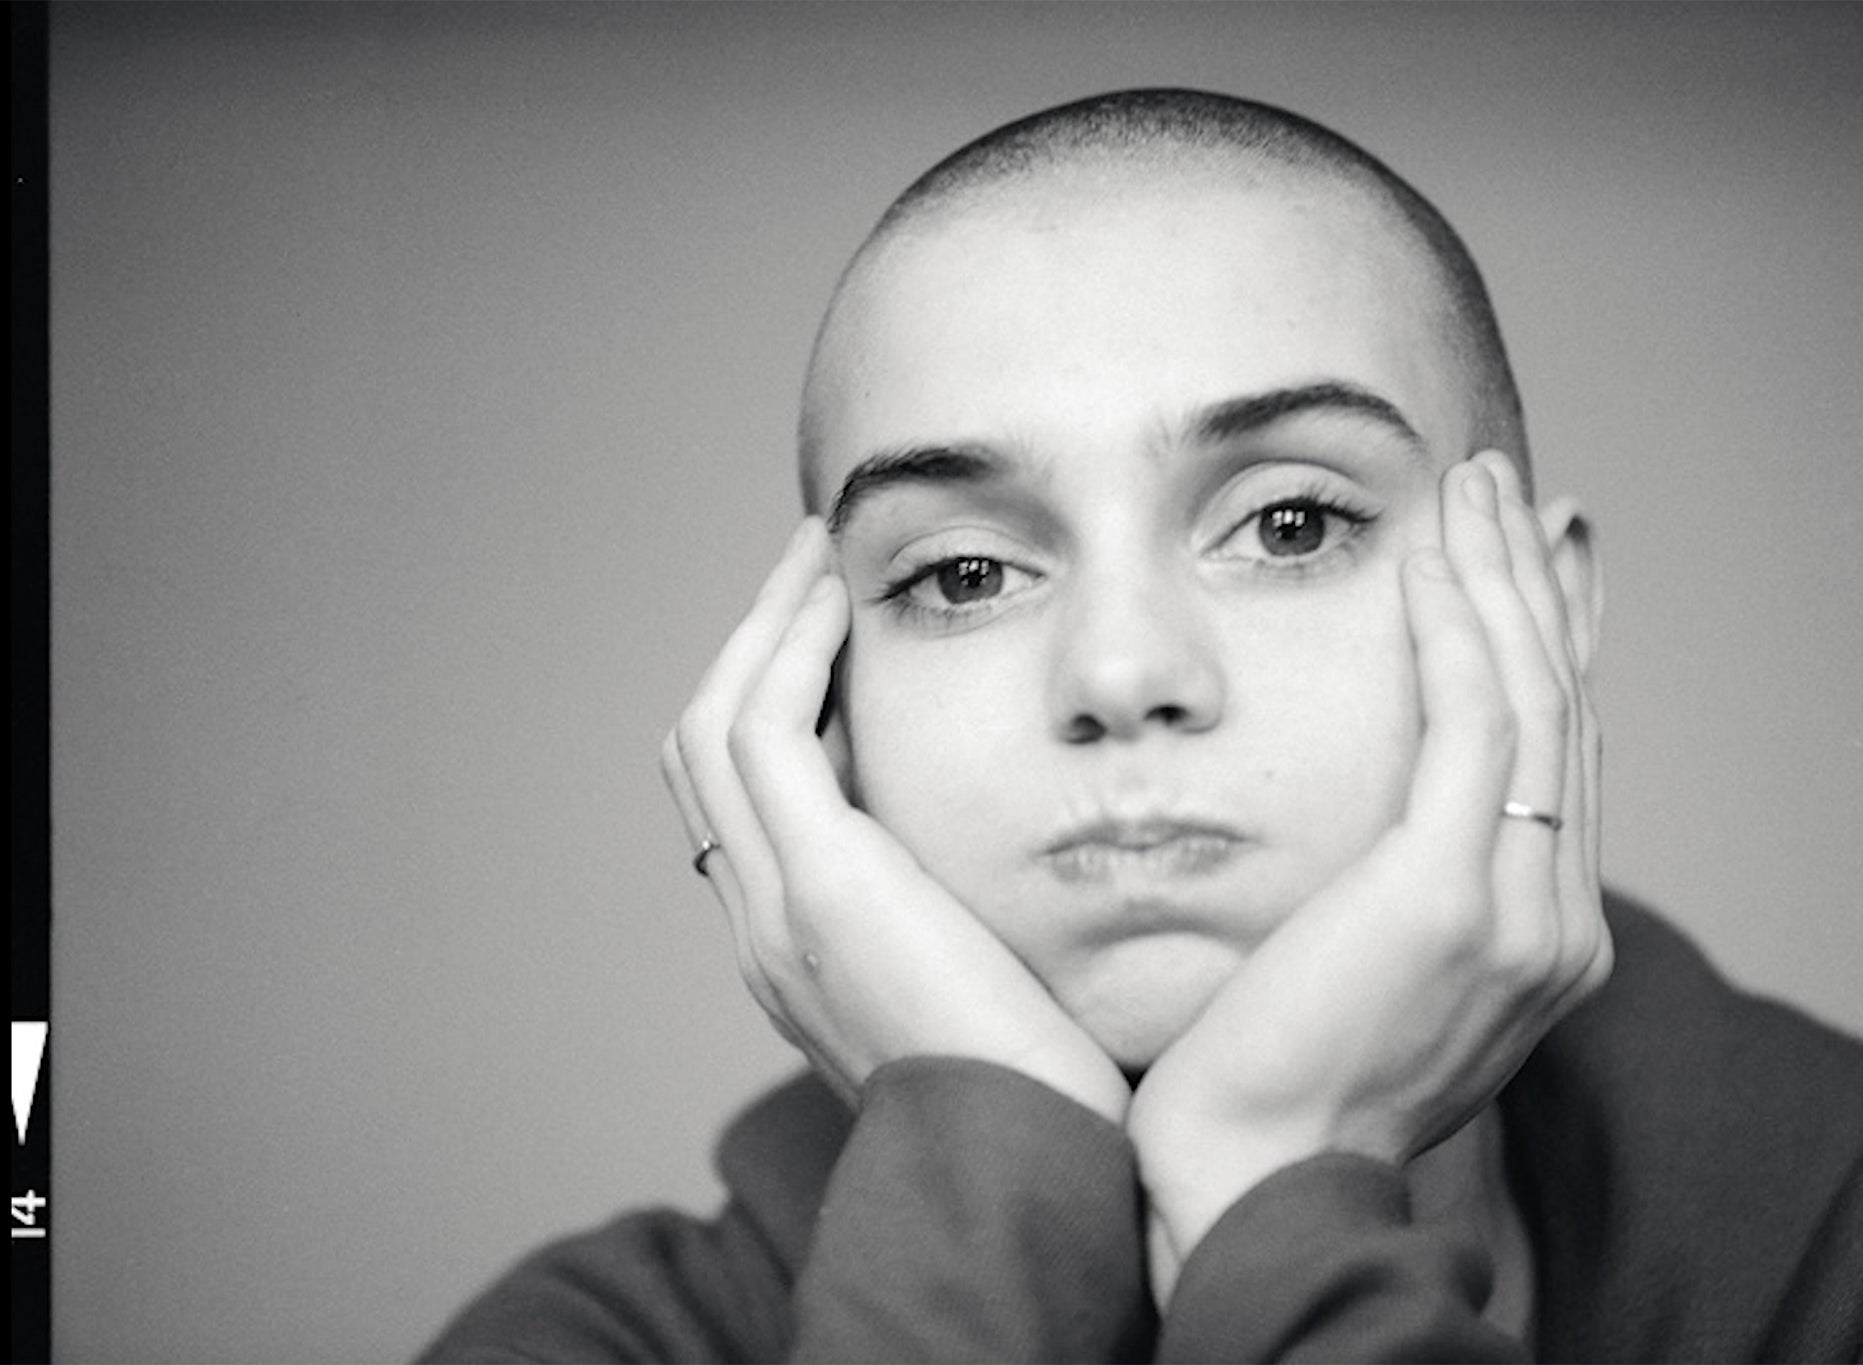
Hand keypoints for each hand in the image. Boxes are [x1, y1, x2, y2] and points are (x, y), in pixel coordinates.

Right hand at [661, 518, 1128, 1121]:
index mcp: (795, 947)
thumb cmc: (1041, 1082)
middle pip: (702, 752)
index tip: (831, 630)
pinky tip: (835, 601)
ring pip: (712, 728)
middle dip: (749, 648)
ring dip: (760, 629)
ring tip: (813, 555)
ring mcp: (776, 910)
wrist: (1036, 1163)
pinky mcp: (821, 889)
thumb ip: (955, 904)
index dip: (771, 701)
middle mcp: (761, 926)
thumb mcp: (983, 974)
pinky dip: (788, 654)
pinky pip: (763, 735)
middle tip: (807, 569)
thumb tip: (991, 824)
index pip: (742, 798)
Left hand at [1127, 452, 1609, 1295]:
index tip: (1539, 566)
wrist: (1257, 1179)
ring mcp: (1517, 911)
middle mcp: (1557, 922)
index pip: (1561, 760)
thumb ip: (1409, 900)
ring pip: (1531, 700)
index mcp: (1544, 941)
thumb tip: (1388, 824)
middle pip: (1564, 714)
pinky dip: (1457, 627)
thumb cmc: (1280, 1084)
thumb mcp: (1372, 980)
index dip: (1557, 649)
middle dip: (1539, 589)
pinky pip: (1469, 724)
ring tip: (1477, 486)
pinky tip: (1432, 557)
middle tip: (1514, 493)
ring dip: (1503, 578)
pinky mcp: (1448, 894)